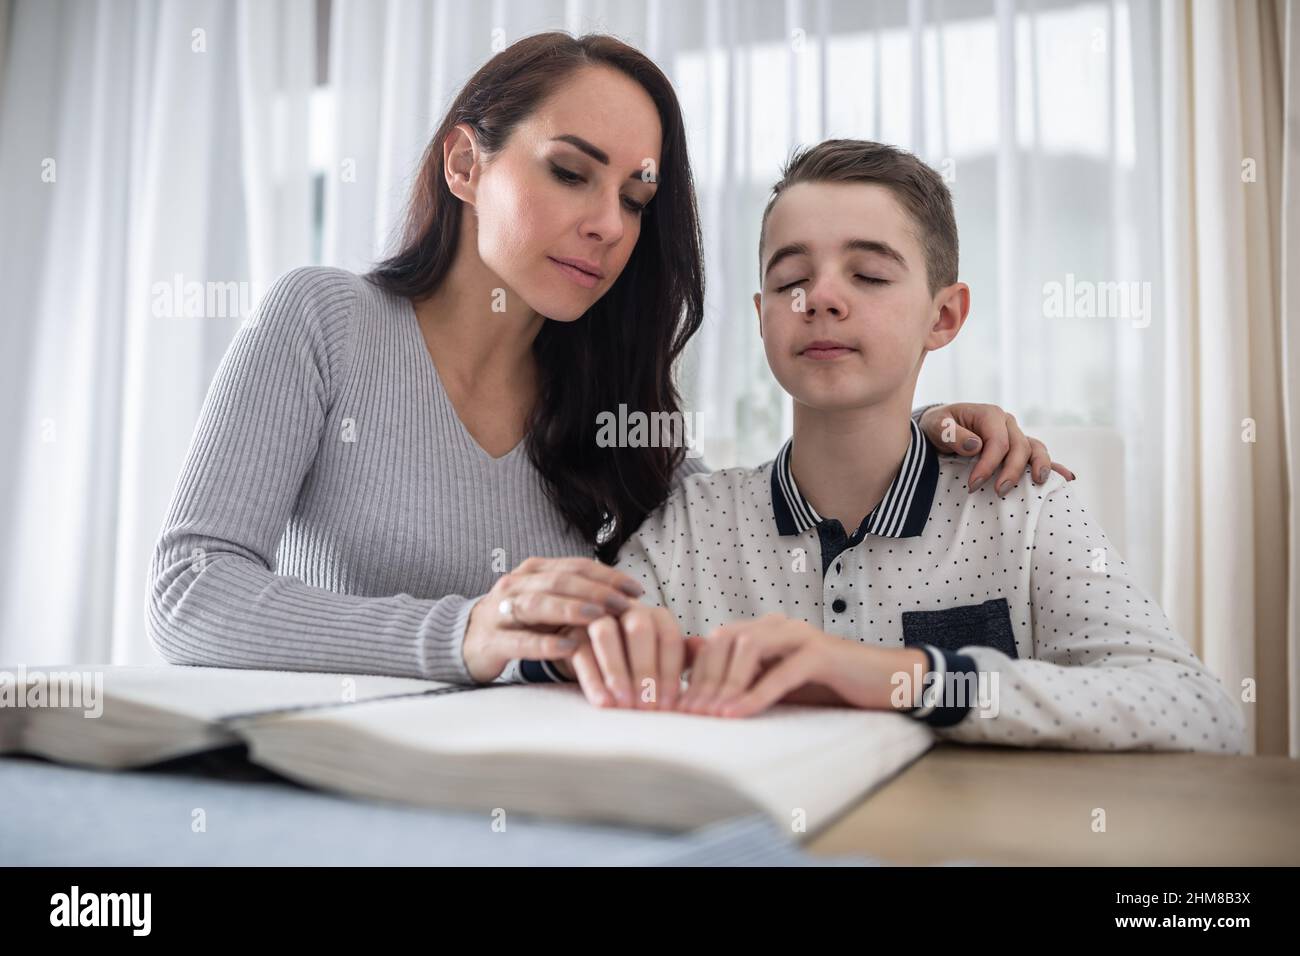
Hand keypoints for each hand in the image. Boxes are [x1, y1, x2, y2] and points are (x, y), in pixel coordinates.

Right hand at [462, 557, 644, 682]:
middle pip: (560, 581)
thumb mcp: (547, 603)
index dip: (608, 576)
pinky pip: (521, 640)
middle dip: (595, 591)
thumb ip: (577, 597)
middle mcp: (517, 584)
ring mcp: (501, 611)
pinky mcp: (492, 641)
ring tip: (599, 618)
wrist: (468, 640)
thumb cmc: (519, 623)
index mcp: (534, 571)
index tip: (636, 589)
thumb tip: (626, 599)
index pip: (576, 566)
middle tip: (623, 604)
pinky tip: (569, 647)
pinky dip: (546, 644)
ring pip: (538, 604)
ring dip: (572, 609)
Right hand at [553, 605, 685, 709]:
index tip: (669, 703)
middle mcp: (628, 609)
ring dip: (616, 670)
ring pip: (605, 633)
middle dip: (644, 669)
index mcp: (656, 615)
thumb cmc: (638, 659)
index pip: (668, 637)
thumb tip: (703, 649)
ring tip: (622, 705)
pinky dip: (592, 679)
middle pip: (639, 629)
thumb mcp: (663, 659)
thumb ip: (685, 655)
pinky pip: (580, 651)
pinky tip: (602, 702)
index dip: (670, 671)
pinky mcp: (572, 632)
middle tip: (647, 706)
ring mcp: (598, 616)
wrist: (596, 651)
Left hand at [677, 613, 929, 718]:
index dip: (694, 672)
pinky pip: (782, 671)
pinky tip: (740, 713)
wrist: (882, 682)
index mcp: (763, 628)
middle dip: (704, 679)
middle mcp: (778, 625)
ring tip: (712, 715)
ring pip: (748, 648)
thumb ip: (740, 676)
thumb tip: (693, 671)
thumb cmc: (827, 684)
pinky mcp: (821, 654)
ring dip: (726, 684)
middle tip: (690, 714)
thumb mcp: (774, 682)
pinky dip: (757, 694)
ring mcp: (800, 635)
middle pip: (725, 641)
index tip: (678, 705)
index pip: (716, 641)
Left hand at [918, 402, 1076, 493]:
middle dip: (1011, 471)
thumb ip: (951, 433)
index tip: (974, 484)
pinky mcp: (1019, 448)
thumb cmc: (938, 425)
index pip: (997, 441)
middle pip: (1019, 447)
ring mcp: (1016, 435)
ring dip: (1040, 466)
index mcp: (989, 414)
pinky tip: (1067, 477)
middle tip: (999, 492)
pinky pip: (1039, 455)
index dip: (988, 464)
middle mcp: (1007, 423)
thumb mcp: (936, 425)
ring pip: (1036, 449)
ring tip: (1039, 483)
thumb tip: (975, 445)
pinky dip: (1054, 466)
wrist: (940, 427)